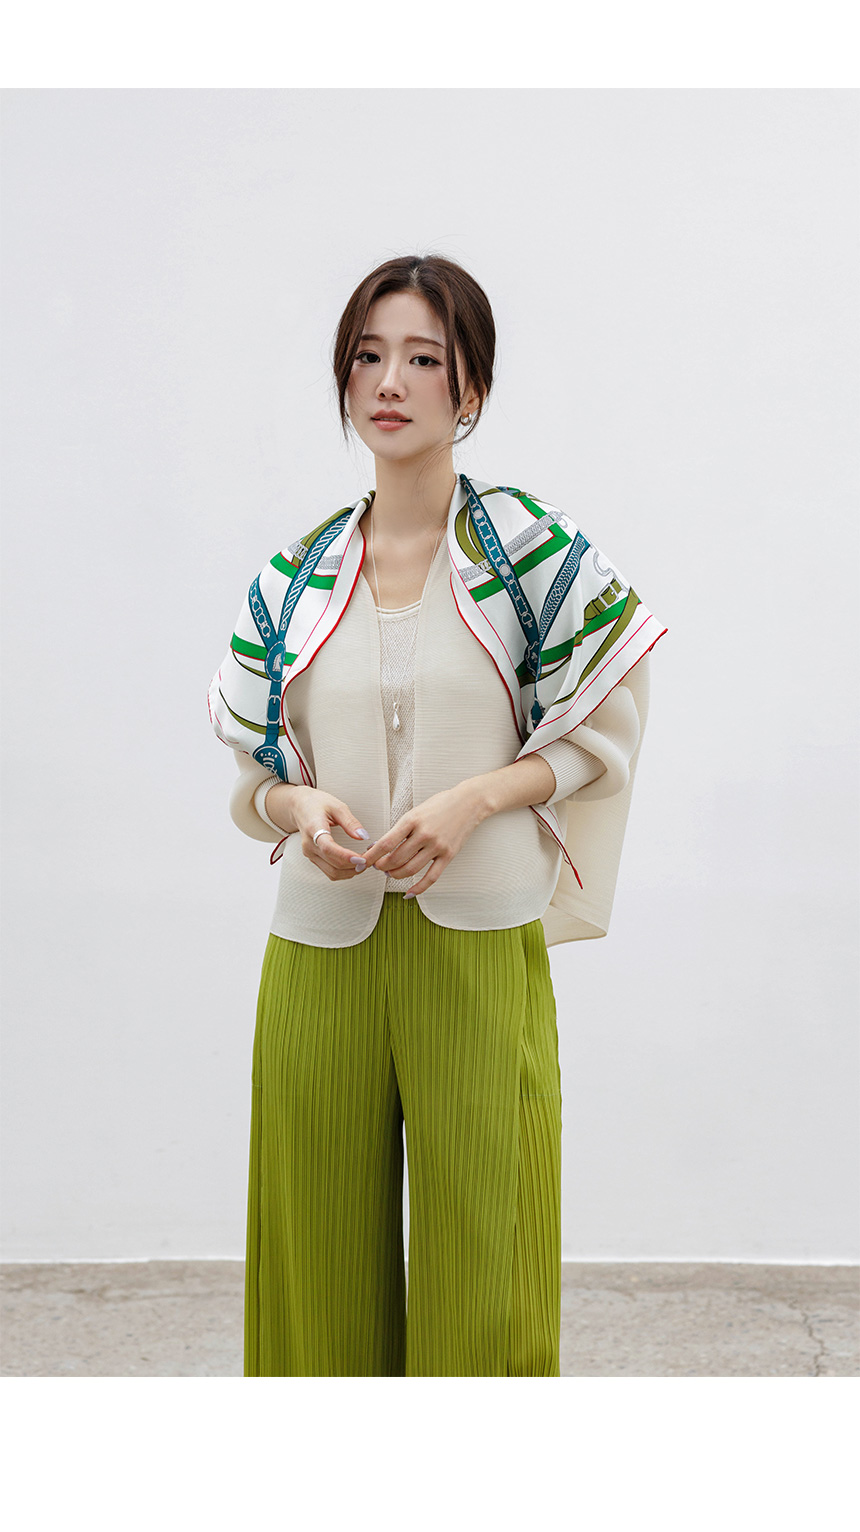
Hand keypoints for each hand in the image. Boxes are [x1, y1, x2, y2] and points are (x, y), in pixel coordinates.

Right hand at [287, 787, 373, 881]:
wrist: (300, 807)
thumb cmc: (316, 804)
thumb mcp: (337, 806)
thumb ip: (350, 822)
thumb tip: (363, 836)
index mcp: (313, 828)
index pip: (328, 848)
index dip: (345, 856)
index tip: (361, 858)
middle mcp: (309, 845)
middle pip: (332, 864)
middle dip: (353, 865)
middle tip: (370, 860)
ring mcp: (310, 854)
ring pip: (332, 873)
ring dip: (350, 872)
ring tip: (364, 863)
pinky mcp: (313, 858)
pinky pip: (329, 872)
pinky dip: (344, 872)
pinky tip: (354, 865)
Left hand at [358, 782, 488, 896]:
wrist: (469, 802)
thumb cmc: (441, 804)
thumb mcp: (415, 811)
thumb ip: (401, 828)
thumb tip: (382, 845)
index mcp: (412, 820)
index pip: (386, 843)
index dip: (372, 856)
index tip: (363, 861)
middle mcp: (424, 834)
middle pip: (396, 859)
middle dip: (382, 866)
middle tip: (378, 866)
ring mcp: (437, 846)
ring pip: (410, 870)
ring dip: (396, 875)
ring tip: (390, 873)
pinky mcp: (448, 855)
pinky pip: (431, 877)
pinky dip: (418, 888)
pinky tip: (409, 892)